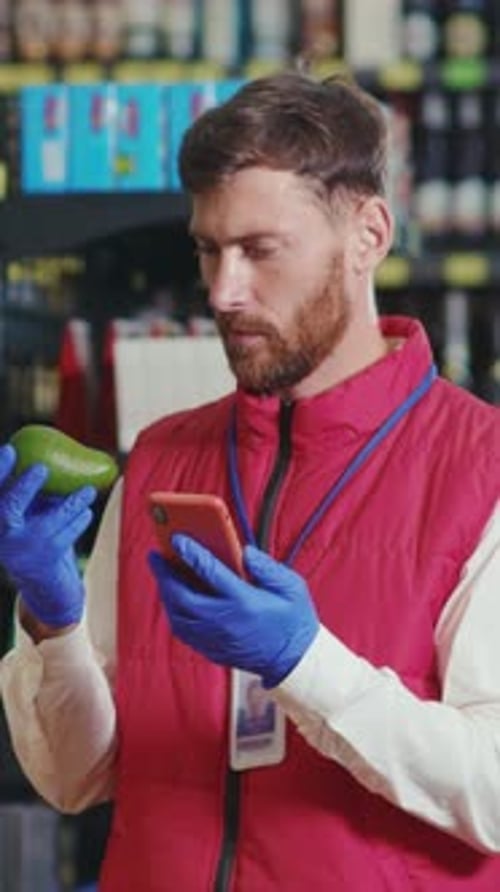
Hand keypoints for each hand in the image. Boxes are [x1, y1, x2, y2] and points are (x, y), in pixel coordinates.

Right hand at [0, 444, 95, 626]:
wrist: (43, 581)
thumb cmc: (35, 533)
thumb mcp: (28, 513)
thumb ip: (30, 490)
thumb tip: (44, 450)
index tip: (10, 449)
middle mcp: (2, 536)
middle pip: (7, 507)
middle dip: (24, 486)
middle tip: (42, 468)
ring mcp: (24, 549)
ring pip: (47, 519)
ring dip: (72, 501)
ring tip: (88, 490)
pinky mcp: (48, 557)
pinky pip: (67, 531)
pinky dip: (79, 518)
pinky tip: (86, 510)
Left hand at [149, 535, 319, 687]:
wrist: (294, 662)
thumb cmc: (294, 621)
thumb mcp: (292, 587)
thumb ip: (267, 567)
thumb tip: (244, 552)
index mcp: (244, 602)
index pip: (210, 571)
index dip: (190, 552)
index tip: (176, 538)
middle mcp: (224, 621)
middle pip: (183, 596)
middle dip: (165, 574)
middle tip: (156, 556)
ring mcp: (215, 638)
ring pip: (177, 615)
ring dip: (166, 593)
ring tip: (163, 575)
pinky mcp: (211, 650)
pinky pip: (183, 630)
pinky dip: (174, 611)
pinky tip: (174, 599)